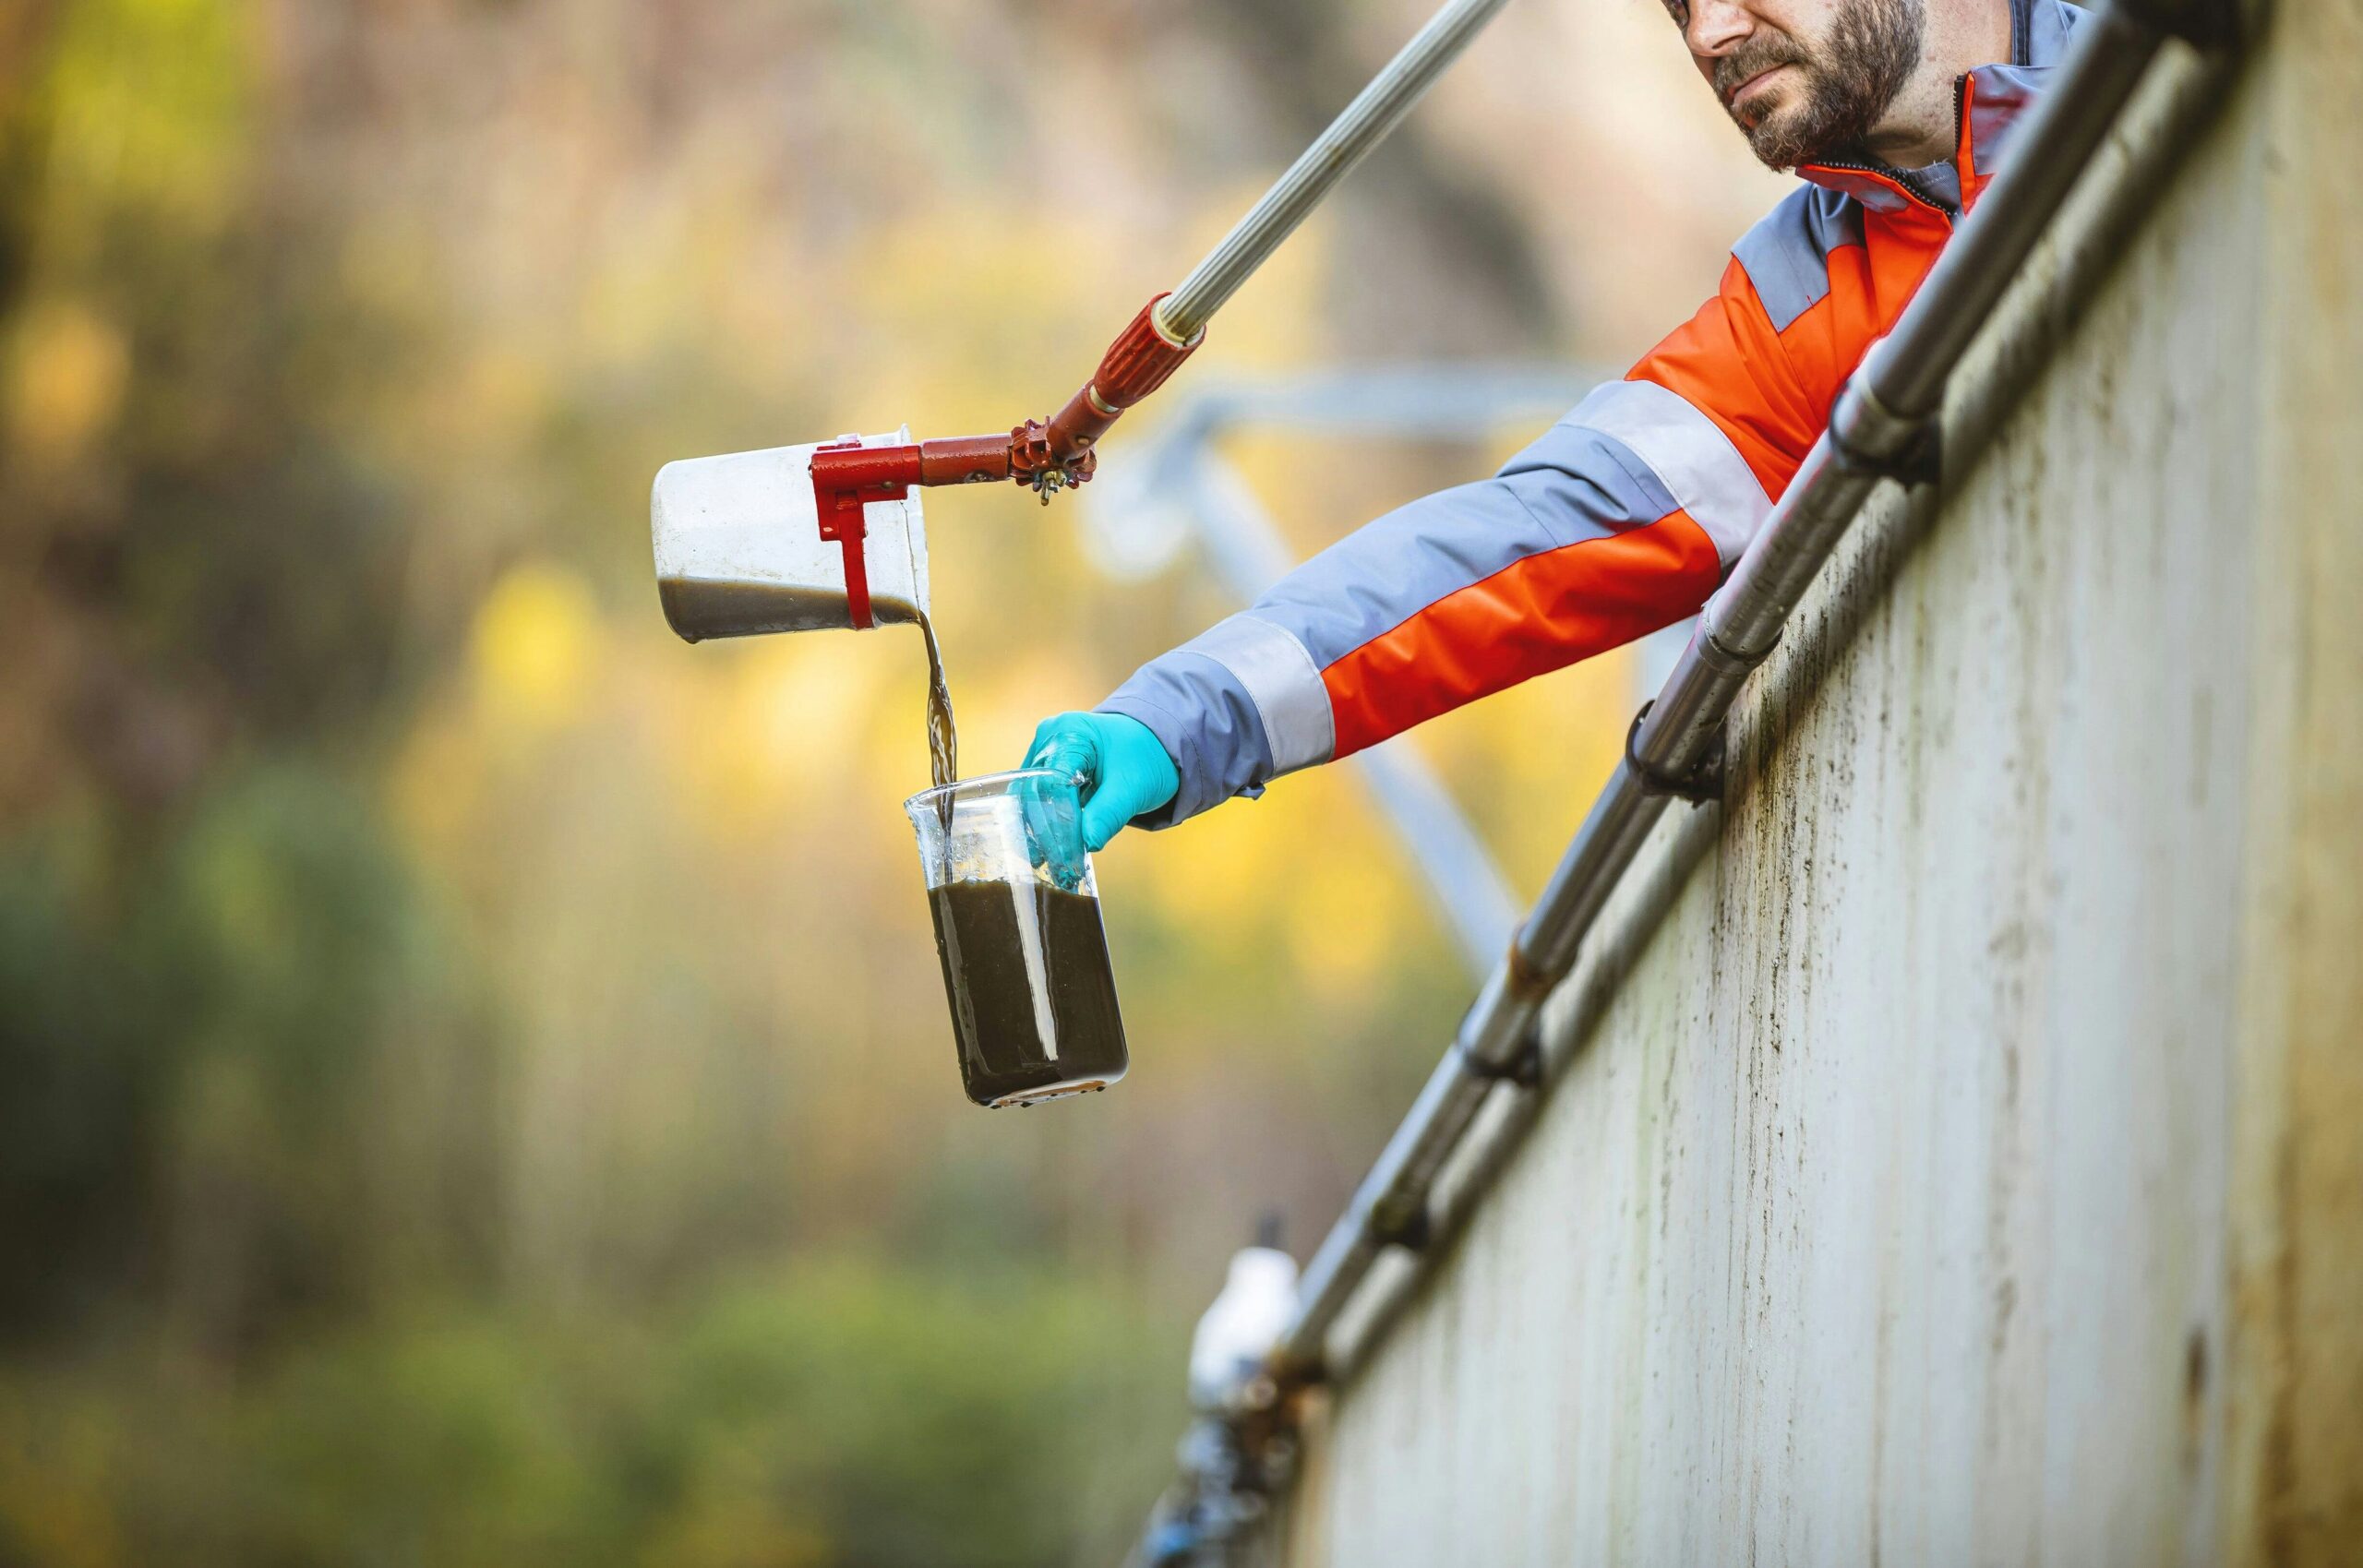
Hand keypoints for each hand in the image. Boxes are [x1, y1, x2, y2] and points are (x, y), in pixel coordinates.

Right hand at [1024, 711, 1179, 850]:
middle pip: (1035, 788)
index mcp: (1070, 732)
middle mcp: (1050, 735)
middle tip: (1049, 863)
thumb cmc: (1147, 758)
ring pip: (1033, 794)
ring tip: (1048, 860)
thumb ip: (1108, 815)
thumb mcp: (1132, 788)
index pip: (1051, 782)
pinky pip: (1040, 794)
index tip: (1059, 853)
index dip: (1053, 820)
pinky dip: (1047, 819)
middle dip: (1043, 828)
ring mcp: (1046, 748)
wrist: (1155, 745)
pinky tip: (1052, 844)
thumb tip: (1087, 842)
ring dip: (1041, 827)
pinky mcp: (1048, 764)